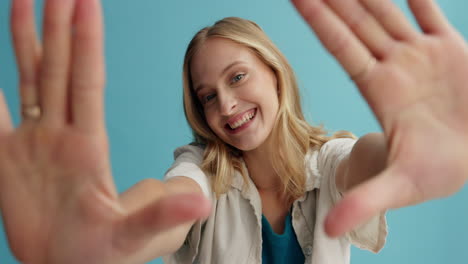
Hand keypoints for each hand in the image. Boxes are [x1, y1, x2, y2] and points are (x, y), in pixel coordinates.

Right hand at [0, 1, 208, 262]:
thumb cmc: (103, 255)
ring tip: (23, 1)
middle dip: (58, 26)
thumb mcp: (135, 234)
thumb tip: (203, 201)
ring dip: (26, 41)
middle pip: (59, 68)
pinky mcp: (8, 159)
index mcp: (89, 145)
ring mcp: (34, 144)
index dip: (86, 41)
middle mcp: (61, 135)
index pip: (87, 79)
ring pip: (30, 80)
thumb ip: (162, 213)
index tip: (85, 2)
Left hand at [291, 0, 467, 235]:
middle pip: (357, 22)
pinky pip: (431, 10)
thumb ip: (364, 200)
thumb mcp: (401, 184)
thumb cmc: (440, 170)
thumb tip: (330, 229)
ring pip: (387, 11)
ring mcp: (422, 54)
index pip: (341, 46)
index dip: (319, 20)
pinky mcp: (452, 49)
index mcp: (379, 88)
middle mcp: (396, 66)